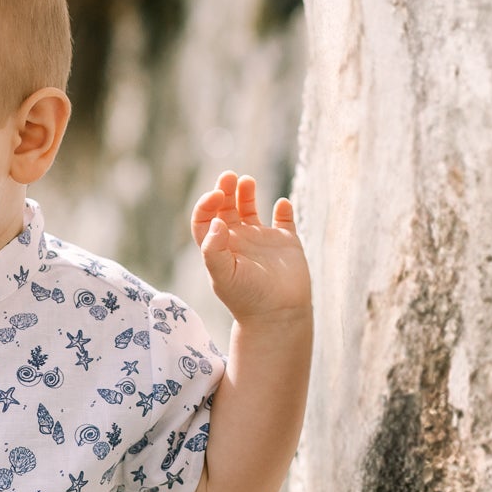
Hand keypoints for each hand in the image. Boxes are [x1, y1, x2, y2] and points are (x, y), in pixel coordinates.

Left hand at [191, 174, 309, 321]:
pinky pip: (284, 220)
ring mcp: (262, 241)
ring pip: (250, 209)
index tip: (216, 195)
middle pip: (225, 208)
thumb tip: (217, 221)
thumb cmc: (247, 299)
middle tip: (228, 176)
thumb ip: (214, 249)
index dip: (206, 204)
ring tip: (246, 181)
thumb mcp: (224, 276)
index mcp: (220, 247)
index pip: (205, 219)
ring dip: (247, 193)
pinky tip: (281, 205)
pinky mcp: (285, 243)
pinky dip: (283, 210)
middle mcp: (238, 241)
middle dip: (224, 190)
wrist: (278, 315)